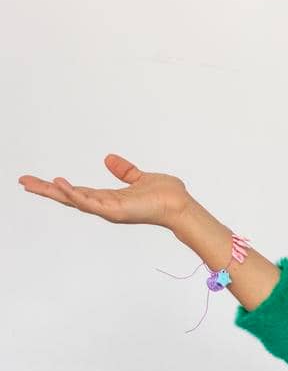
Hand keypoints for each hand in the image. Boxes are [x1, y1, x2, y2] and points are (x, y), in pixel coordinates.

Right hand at [18, 154, 194, 229]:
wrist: (181, 206)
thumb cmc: (166, 195)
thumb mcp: (140, 178)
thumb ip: (124, 171)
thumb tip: (108, 159)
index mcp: (109, 198)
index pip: (77, 191)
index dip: (57, 186)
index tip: (38, 180)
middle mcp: (105, 206)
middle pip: (69, 197)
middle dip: (46, 190)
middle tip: (23, 181)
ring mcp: (109, 210)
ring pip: (74, 200)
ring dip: (54, 192)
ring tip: (33, 183)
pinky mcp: (116, 211)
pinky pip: (90, 203)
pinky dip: (74, 194)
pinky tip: (60, 185)